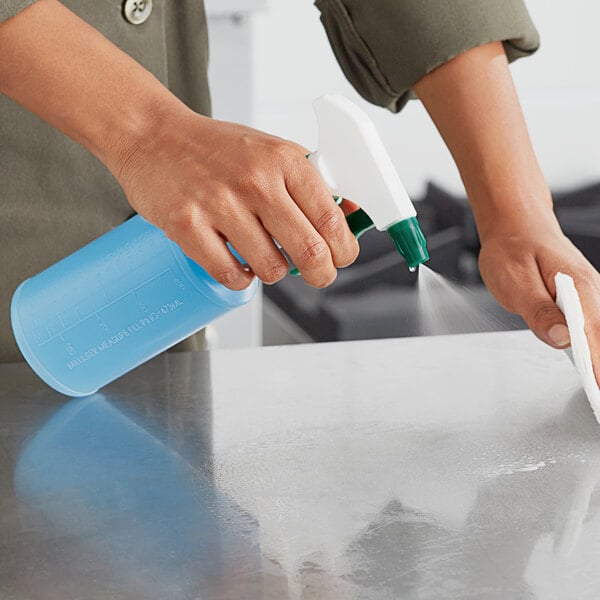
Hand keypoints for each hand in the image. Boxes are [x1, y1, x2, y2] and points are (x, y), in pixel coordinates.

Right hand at [114, 109, 358, 290]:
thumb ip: (311, 183)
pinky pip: (231, 275)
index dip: (344, 250)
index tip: (341, 257)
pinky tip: (237, 262)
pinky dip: (241, 278)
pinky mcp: (187, 226)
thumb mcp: (273, 151)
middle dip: (322, 274)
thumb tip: (350, 216)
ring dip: (274, 271)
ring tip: (264, 256)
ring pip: (272, 269)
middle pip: (309, 251)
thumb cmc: (217, 149)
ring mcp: (218, 204)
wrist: (154, 137)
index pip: (331, 219)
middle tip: (317, 274)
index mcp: (283, 159)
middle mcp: (255, 180)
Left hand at [478, 218, 599, 384]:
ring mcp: (590, 295)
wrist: (516, 225)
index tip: (598, 392)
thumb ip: (538, 311)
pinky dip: (595, 348)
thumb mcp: (515, 281)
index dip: (597, 369)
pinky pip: (594, 327)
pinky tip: (593, 367)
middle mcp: (592, 292)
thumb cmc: (512, 249)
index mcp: (579, 288)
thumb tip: (562, 339)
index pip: (594, 337)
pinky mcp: (583, 300)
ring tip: (596, 390)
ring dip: (599, 361)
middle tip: (596, 399)